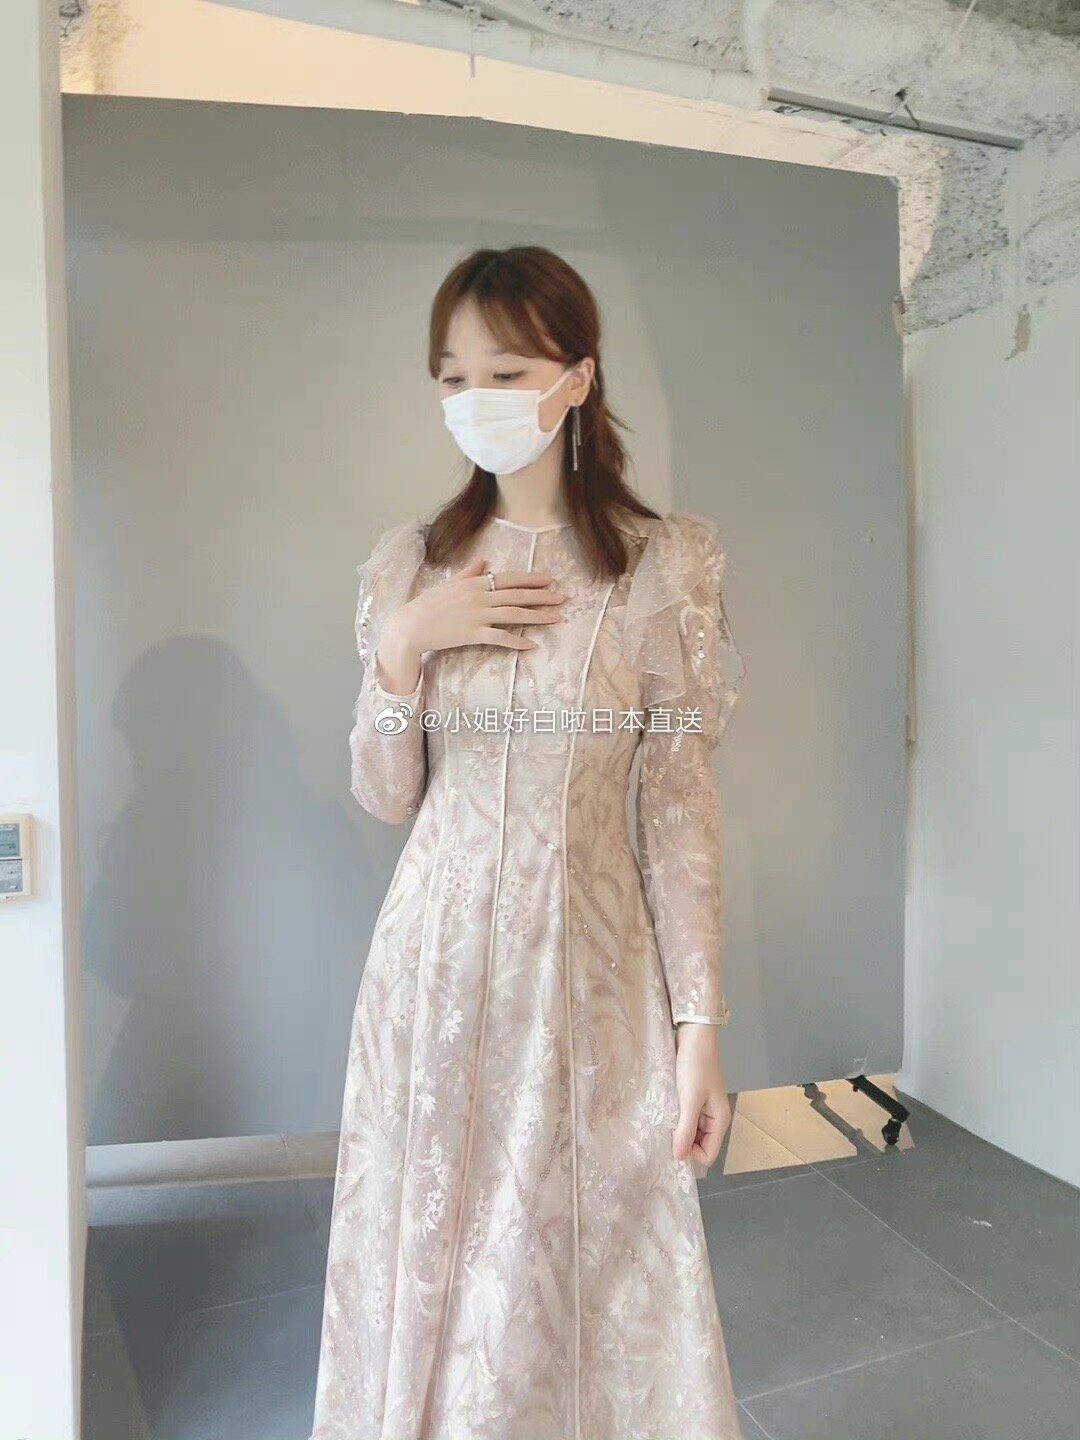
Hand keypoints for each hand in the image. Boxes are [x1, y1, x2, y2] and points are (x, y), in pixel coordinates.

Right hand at [375, 556, 567, 691]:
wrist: (410, 626)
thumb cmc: (428, 605)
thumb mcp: (450, 584)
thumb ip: (469, 573)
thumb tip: (484, 561)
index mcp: (474, 582)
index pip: (509, 578)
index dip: (531, 579)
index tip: (549, 580)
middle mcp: (479, 596)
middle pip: (517, 595)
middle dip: (543, 596)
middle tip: (564, 598)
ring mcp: (477, 616)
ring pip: (514, 614)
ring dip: (538, 616)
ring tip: (557, 618)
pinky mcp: (472, 634)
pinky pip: (500, 638)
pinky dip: (517, 641)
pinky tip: (532, 645)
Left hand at [672, 1023, 732, 1168]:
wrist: (694, 1036)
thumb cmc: (695, 1066)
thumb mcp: (690, 1099)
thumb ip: (686, 1129)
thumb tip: (679, 1158)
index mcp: (720, 1121)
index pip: (707, 1155)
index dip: (691, 1153)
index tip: (673, 1140)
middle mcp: (714, 1118)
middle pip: (699, 1145)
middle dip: (683, 1141)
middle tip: (665, 1129)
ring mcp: (704, 1109)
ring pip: (691, 1132)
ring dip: (678, 1129)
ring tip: (665, 1117)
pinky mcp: (693, 1100)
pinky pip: (685, 1118)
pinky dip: (676, 1118)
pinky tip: (666, 1109)